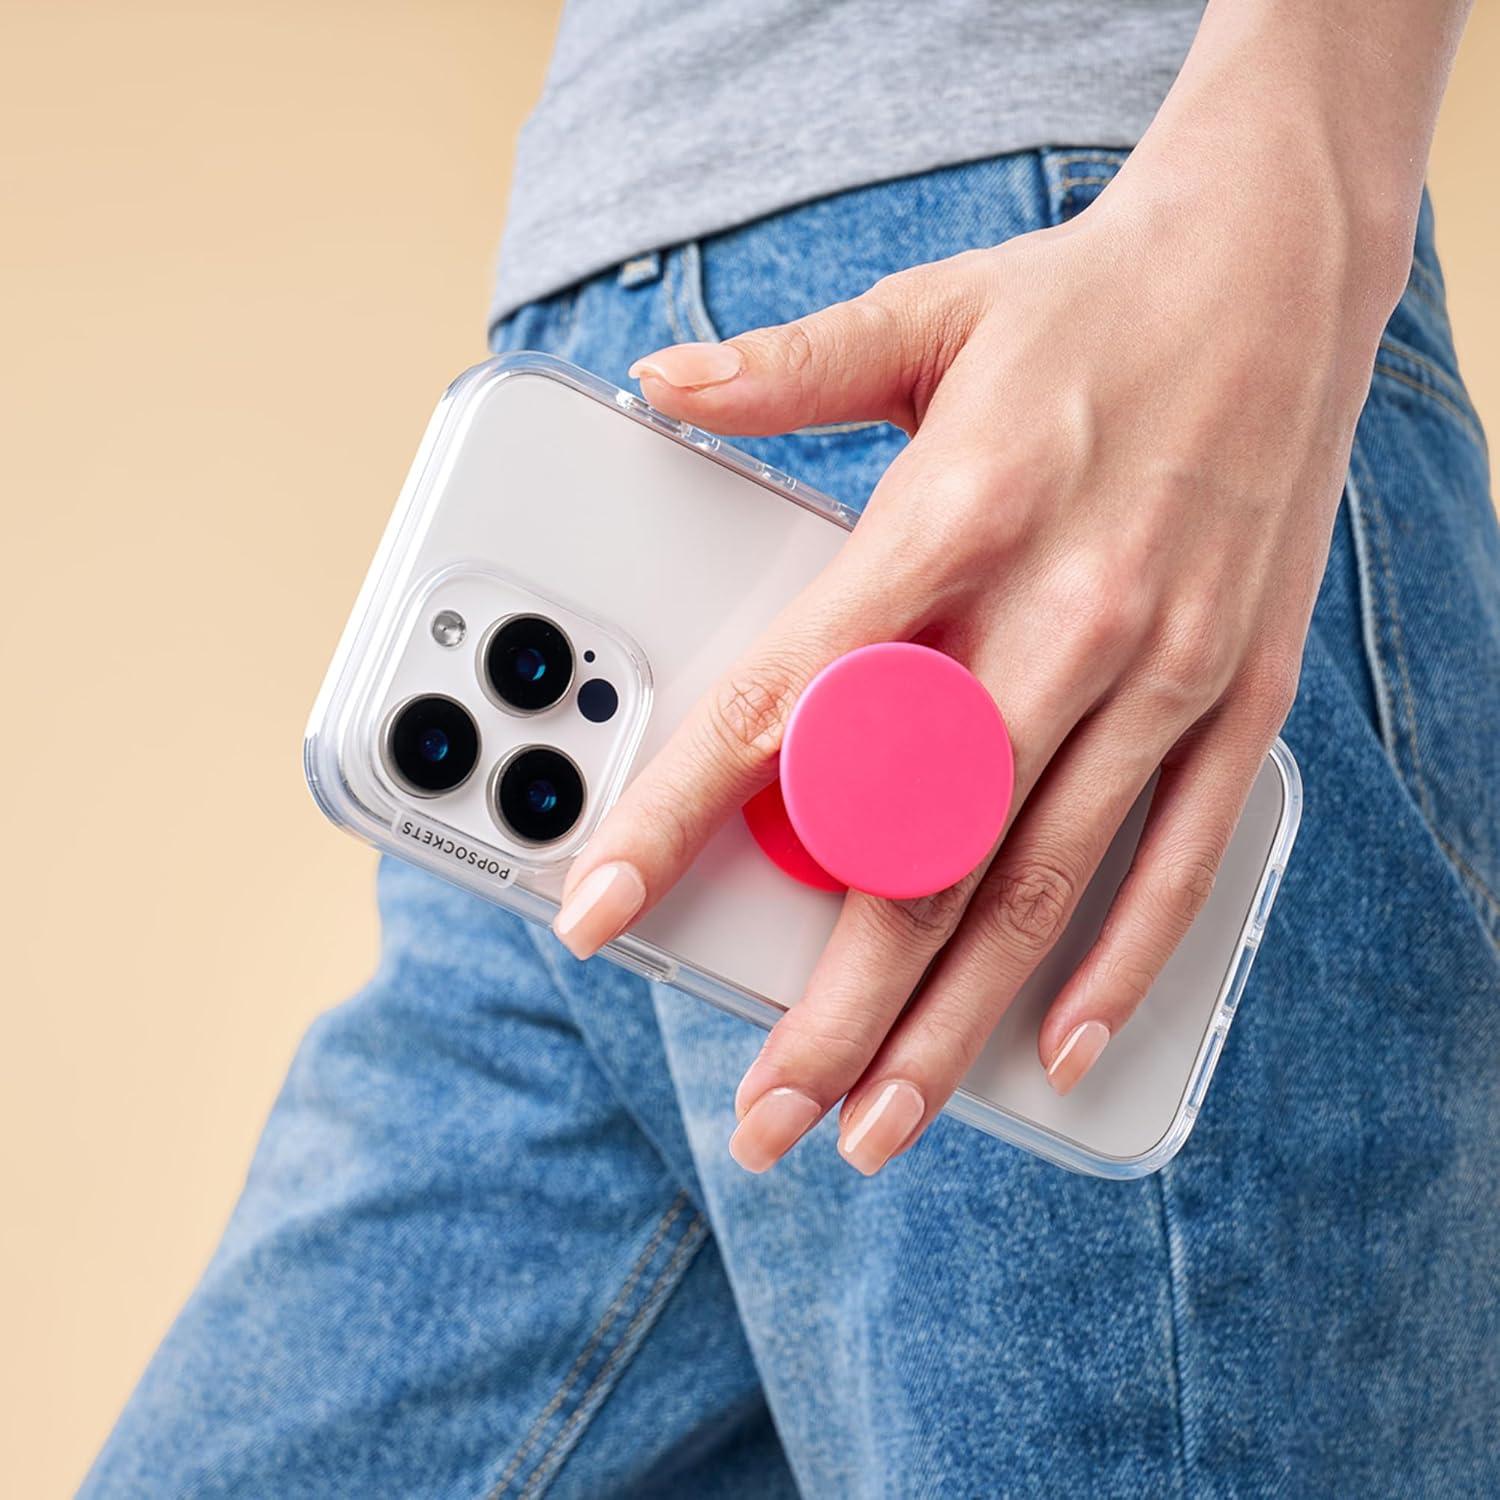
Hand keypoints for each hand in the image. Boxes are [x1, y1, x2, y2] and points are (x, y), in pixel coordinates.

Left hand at [550, 20, 1427, 1173]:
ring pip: (1041, 881)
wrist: (1279, 264)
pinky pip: (1182, 851)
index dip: (683, 819)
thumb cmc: (1090, 297)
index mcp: (959, 513)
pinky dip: (1121, 961)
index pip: (791, 703)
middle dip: (832, 1005)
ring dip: (954, 1021)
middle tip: (762, 1116)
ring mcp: (1162, 665)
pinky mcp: (1240, 690)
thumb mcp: (924, 310)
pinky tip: (1052, 1046)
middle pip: (922, 847)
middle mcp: (1063, 609)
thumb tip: (661, 384)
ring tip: (879, 1124)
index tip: (604, 911)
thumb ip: (785, 371)